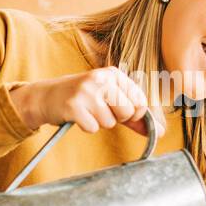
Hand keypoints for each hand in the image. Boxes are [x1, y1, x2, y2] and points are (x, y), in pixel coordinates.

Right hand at [8, 68, 158, 138]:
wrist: (47, 96)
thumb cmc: (83, 99)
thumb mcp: (108, 100)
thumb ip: (133, 115)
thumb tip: (159, 132)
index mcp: (113, 74)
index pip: (139, 100)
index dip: (134, 114)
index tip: (120, 112)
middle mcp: (101, 78)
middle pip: (126, 112)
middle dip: (116, 119)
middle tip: (100, 110)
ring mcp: (86, 91)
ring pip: (110, 122)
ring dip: (99, 123)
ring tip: (87, 111)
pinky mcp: (73, 106)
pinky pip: (93, 128)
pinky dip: (87, 127)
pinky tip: (78, 116)